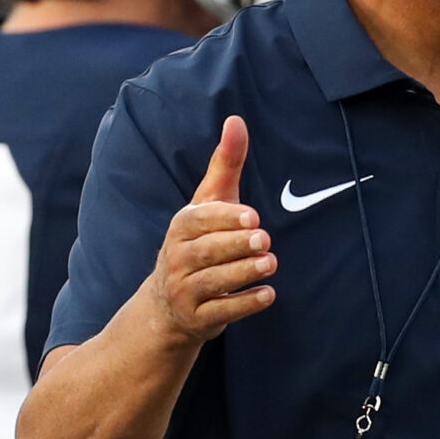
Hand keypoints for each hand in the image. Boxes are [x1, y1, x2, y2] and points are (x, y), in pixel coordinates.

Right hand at [142, 116, 274, 344]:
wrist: (168, 304)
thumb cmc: (198, 241)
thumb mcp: (208, 203)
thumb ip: (225, 164)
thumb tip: (236, 120)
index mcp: (181, 227)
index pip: (199, 220)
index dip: (224, 219)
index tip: (252, 216)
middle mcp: (178, 258)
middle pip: (205, 252)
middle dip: (235, 245)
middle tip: (265, 239)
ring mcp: (185, 290)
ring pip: (213, 282)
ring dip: (242, 273)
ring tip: (271, 264)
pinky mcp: (198, 318)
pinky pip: (220, 311)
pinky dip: (243, 304)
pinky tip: (267, 295)